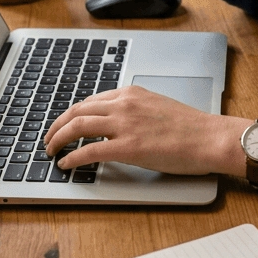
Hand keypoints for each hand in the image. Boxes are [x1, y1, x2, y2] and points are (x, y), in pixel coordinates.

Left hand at [44, 86, 251, 176]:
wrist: (209, 137)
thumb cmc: (190, 127)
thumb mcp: (156, 106)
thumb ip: (134, 110)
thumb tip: (117, 124)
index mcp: (131, 93)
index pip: (90, 100)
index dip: (72, 114)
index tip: (64, 125)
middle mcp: (124, 104)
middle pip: (77, 111)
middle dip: (57, 125)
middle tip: (48, 139)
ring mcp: (125, 125)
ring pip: (77, 127)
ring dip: (58, 139)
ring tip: (50, 151)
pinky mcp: (128, 147)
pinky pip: (89, 151)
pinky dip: (72, 157)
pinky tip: (67, 164)